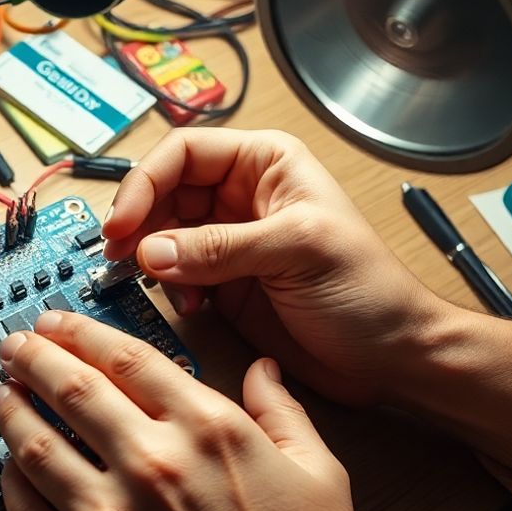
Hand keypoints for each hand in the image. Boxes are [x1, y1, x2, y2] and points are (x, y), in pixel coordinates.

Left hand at [0, 311, 428, 510]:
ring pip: (36, 446)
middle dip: (34, 357)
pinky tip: (9, 467)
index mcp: (206, 429)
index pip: (126, 358)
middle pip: (71, 389)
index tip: (59, 321)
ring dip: (12, 411)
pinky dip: (11, 482)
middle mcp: (151, 465)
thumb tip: (263, 369)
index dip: (82, 331)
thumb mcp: (319, 474)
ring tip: (1, 395)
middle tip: (15, 345)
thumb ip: (282, 411)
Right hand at [102, 128, 449, 405]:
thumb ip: (222, 247)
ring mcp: (229, 242)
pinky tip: (189, 304)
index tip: (122, 224)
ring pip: (161, 234)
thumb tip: (151, 249)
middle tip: (120, 256)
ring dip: (150, 258)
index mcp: (265, 164)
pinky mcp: (223, 284)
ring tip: (157, 282)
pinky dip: (169, 289)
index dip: (146, 183)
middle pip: (163, 192)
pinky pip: (174, 275)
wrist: (391, 357)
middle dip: (139, 223)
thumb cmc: (369, 290)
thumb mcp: (298, 251)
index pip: (184, 153)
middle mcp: (241, 197)